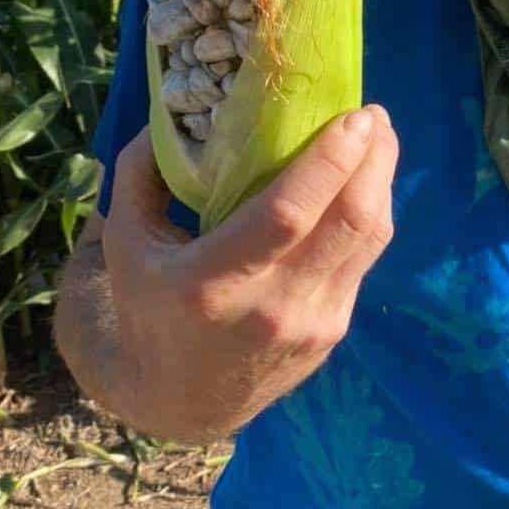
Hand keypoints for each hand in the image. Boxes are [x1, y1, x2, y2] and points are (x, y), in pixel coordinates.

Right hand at [101, 105, 397, 436]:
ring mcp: (311, 322)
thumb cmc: (148, 307)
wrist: (180, 401)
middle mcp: (271, 305)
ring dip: (382, 180)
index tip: (352, 116)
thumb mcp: (126, 244)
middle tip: (372, 113)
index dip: (329, 162)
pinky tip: (364, 181)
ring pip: (369, 239)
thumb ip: (141, 174)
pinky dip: (371, 212)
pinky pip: (364, 258)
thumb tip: (173, 107)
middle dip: (373, 160)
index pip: (287, 215)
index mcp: (212, 282)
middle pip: (347, 223)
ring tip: (379, 136)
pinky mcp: (333, 330)